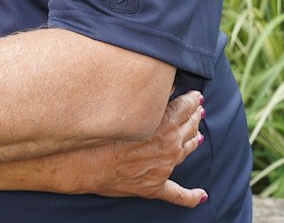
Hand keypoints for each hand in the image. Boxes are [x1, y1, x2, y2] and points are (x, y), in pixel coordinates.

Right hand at [66, 90, 206, 202]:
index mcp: (164, 125)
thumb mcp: (127, 105)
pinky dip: (191, 196)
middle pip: (189, 128)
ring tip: (199, 134)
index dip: (192, 100)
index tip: (195, 95)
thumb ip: (150, 96)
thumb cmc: (99, 132)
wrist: (82, 162)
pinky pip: (178, 195)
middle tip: (198, 110)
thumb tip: (167, 86)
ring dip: (194, 140)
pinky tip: (201, 195)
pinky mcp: (154, 187)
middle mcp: (169, 146)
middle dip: (194, 117)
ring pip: (187, 151)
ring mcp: (164, 168)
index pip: (185, 107)